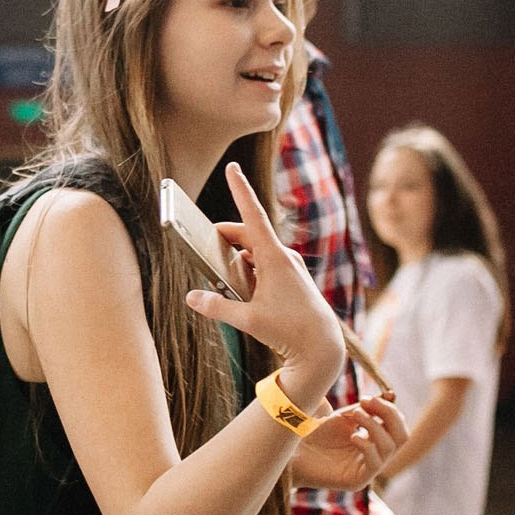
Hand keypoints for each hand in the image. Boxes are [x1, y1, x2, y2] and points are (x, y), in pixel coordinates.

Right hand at [184, 163, 344, 401]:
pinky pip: (264, 265)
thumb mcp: (248, 321)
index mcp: (275, 258)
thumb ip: (217, 308)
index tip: (232, 167)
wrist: (323, 347)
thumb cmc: (290, 331)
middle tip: (205, 246)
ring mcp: (289, 267)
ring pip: (255, 251)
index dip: (240, 190)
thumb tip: (191, 298)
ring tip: (223, 279)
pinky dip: (249, 271)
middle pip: (247, 235)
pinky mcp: (291, 278)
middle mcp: (284, 257)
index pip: (253, 215)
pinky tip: (242, 292)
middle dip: (225, 238)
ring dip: (236, 259)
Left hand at [291, 395, 407, 490]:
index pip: (398, 426)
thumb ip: (367, 409)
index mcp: (375, 441)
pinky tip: (352, 436)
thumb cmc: (316, 433)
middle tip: (367, 403)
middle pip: (402, 437)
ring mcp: (367, 471)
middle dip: (389, 416)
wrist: (292, 450)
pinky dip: (367, 445)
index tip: (367, 398)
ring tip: (355, 415)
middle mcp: (375, 456)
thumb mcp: (344, 416)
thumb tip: (392, 394)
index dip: (389, 409)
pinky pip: (375, 463)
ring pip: (389, 448)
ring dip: (374, 426)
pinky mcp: (356, 482)